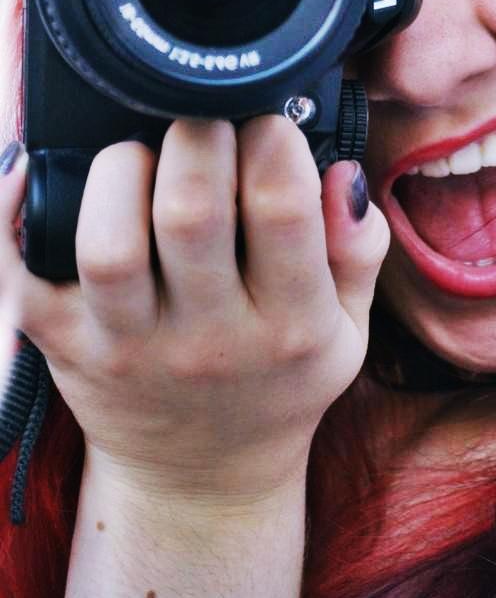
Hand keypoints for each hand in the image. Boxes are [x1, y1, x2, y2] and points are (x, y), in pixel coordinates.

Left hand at [0, 112, 388, 500]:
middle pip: (190, 211)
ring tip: (140, 153)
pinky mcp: (63, 347)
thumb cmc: (282, 385)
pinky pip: (17, 274)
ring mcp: (129, 345)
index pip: (283, 208)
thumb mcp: (350, 328)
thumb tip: (341, 171)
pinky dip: (12, 211)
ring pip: (107, 242)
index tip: (269, 122)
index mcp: (291, 323)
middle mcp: (209, 338)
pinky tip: (35, 169)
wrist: (205, 477)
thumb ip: (359, 249)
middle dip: (198, 136)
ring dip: (122, 170)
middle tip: (205, 120)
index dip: (274, 141)